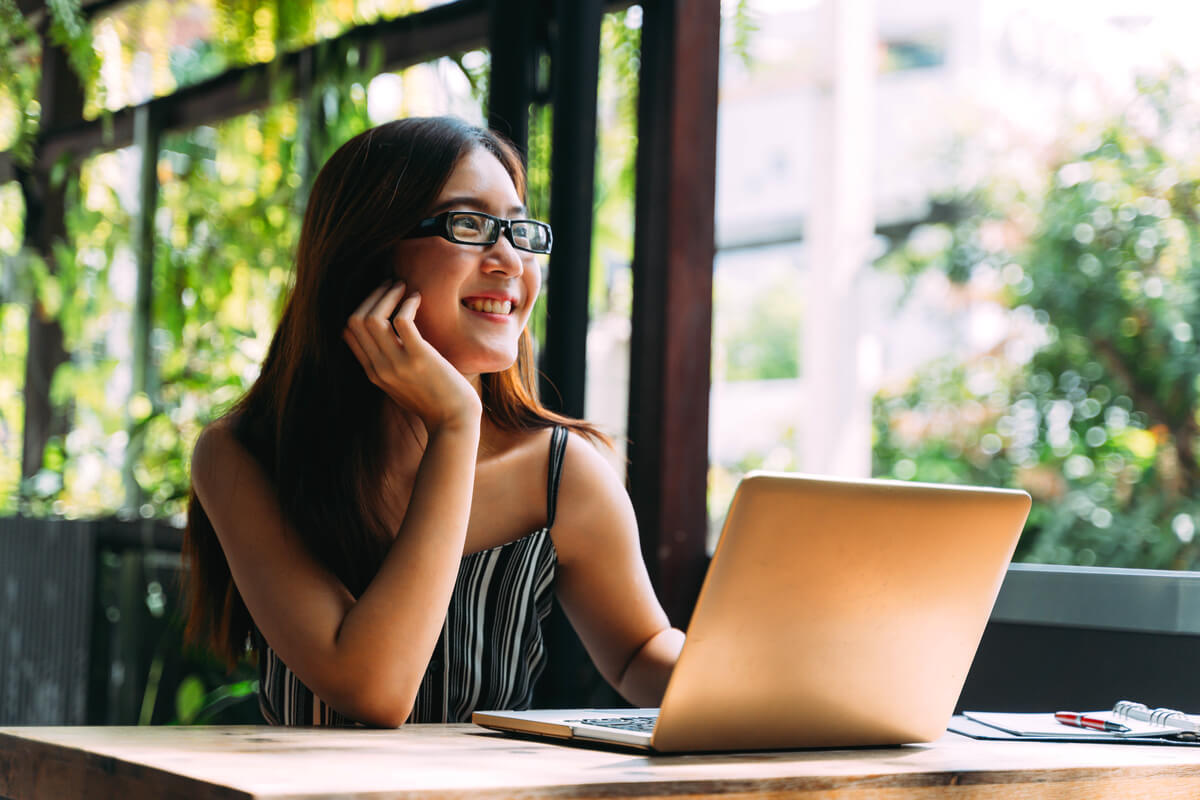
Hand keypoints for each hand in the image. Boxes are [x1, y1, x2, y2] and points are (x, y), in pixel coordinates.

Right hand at [342, 281, 480, 431]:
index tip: (380, 297)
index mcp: (373, 372)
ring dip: (387, 295)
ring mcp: (398, 364)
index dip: (362, 308)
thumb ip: (388, 363)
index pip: (348, 332)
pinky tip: (417, 299)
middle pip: (356, 321)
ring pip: (373, 318)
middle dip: (372, 296)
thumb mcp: (400, 384)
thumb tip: (389, 334)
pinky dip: (407, 304)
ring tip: (402, 286)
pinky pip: (402, 321)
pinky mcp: (420, 358)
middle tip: (391, 284)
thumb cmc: (433, 400)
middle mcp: (380, 368)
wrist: (454, 421)